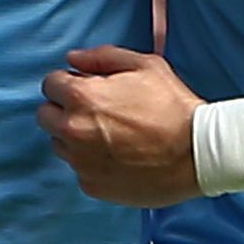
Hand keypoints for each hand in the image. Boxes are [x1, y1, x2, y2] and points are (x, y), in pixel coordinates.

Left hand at [38, 45, 200, 205]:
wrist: (197, 153)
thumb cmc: (173, 106)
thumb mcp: (145, 66)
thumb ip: (102, 57)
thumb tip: (73, 58)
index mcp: (81, 97)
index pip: (50, 84)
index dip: (69, 83)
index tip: (86, 88)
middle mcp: (73, 131)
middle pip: (46, 116)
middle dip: (64, 110)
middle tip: (94, 111)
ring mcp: (80, 162)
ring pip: (60, 145)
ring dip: (75, 137)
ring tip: (110, 135)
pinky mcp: (91, 185)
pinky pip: (79, 169)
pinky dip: (92, 162)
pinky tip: (119, 156)